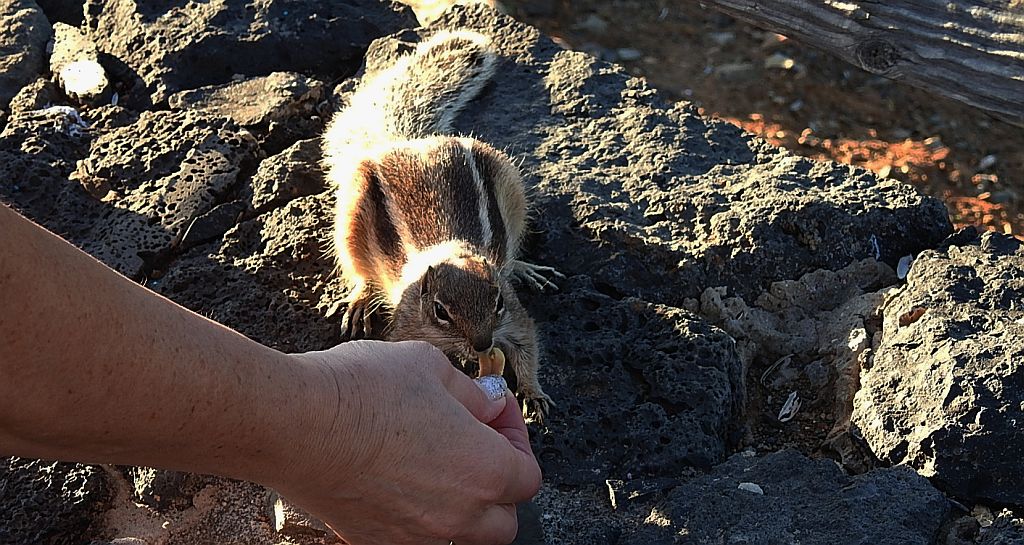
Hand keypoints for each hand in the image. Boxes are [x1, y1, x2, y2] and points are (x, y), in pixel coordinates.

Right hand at [269, 340, 540, 544]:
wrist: (292, 423)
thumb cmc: (362, 391)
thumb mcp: (430, 368)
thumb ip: (472, 393)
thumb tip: (489, 403)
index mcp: (484, 471)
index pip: (527, 475)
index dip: (514, 437)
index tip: (492, 411)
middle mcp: (457, 516)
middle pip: (502, 518)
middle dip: (496, 483)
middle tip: (473, 442)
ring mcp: (414, 535)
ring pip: (461, 535)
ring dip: (462, 506)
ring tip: (436, 463)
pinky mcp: (372, 540)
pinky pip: (414, 537)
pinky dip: (418, 516)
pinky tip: (398, 479)